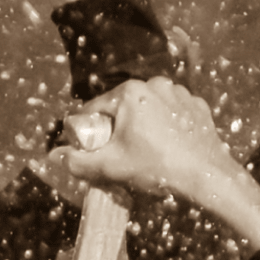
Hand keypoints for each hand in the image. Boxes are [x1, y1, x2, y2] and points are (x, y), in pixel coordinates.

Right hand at [61, 78, 259, 249]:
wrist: (206, 174)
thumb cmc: (155, 166)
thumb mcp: (109, 166)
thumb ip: (77, 161)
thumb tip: (54, 156)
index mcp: (129, 93)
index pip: (94, 110)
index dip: (87, 133)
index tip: (91, 151)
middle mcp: (154, 84)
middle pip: (121, 109)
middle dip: (115, 130)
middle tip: (118, 156)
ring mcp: (178, 92)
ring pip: (146, 110)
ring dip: (139, 128)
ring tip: (143, 154)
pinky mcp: (195, 105)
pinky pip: (169, 114)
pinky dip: (163, 128)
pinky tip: (165, 148)